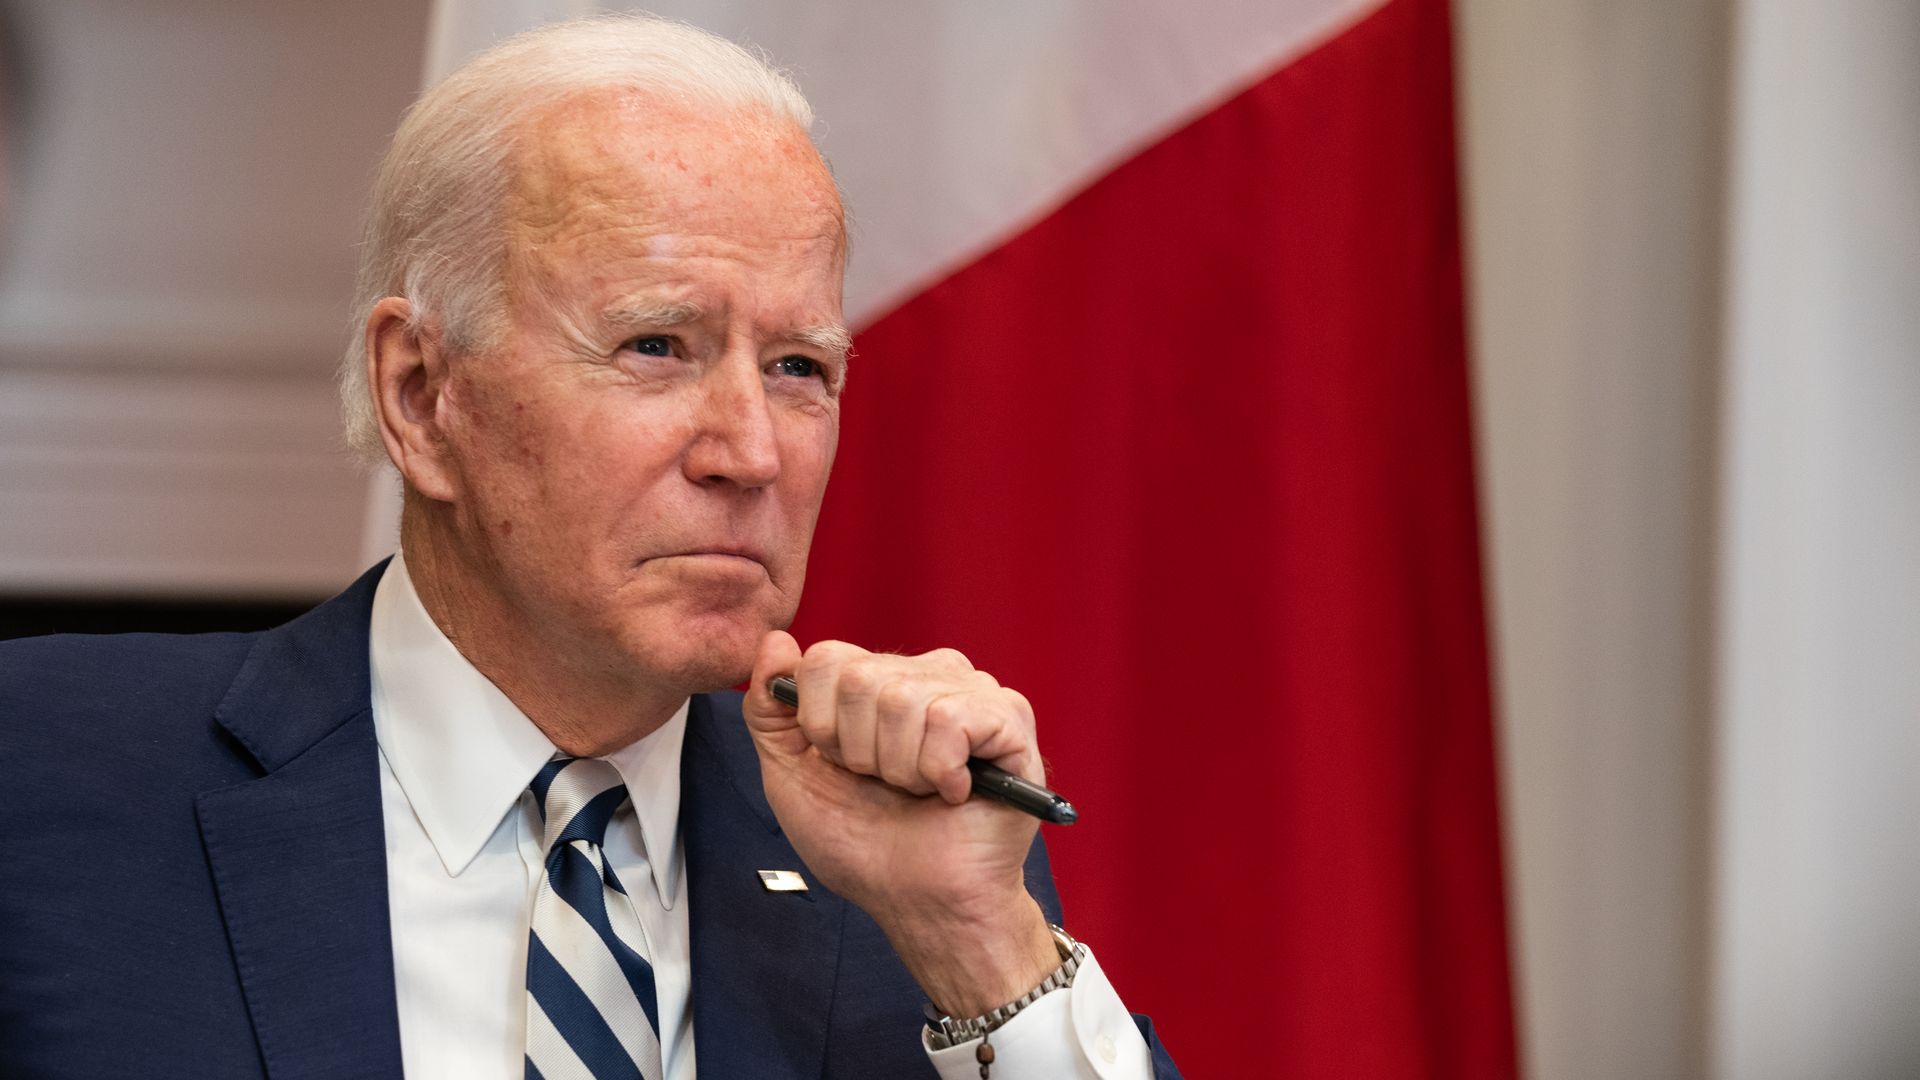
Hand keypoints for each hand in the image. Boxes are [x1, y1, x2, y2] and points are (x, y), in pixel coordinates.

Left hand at [744, 631, 1059, 1016]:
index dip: (821, 725)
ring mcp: (972, 692)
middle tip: (887, 785)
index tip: (842, 766)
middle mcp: (926, 673)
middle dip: (860, 752)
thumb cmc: (863, 842)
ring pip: (903, 699)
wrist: (918, 901)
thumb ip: (769, 709)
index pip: (826, 657)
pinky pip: (950, 720)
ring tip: (921, 791)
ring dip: (901, 768)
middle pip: (859, 678)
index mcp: (878, 679)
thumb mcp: (791, 774)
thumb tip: (773, 642)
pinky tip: (954, 791)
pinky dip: (940, 771)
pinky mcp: (1009, 719)